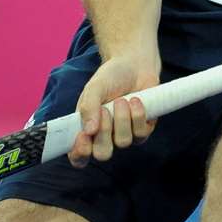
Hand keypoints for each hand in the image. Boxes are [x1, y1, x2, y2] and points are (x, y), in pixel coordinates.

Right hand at [68, 53, 160, 167]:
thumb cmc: (110, 78)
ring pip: (123, 142)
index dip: (79, 153)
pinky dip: (138, 115)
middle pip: (103, 154)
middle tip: (105, 110)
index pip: (78, 155)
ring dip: (122, 119)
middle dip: (105, 133)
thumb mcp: (94, 88)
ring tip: (122, 99)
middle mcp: (104, 137)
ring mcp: (124, 135)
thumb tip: (89, 131)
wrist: (135, 66)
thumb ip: (88, 107)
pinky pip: (141, 134)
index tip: (83, 136)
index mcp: (86, 129)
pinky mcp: (142, 131)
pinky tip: (136, 100)